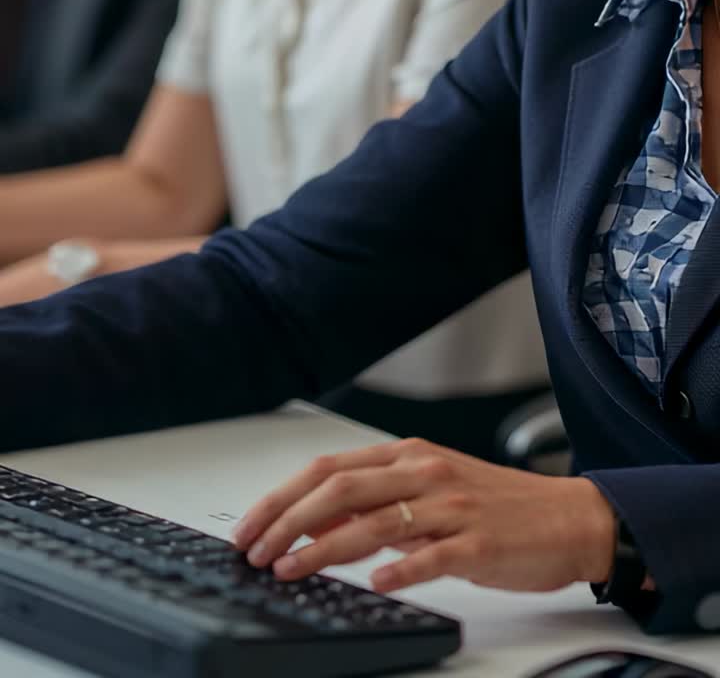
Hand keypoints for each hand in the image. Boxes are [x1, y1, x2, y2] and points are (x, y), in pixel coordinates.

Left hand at [232, 437, 616, 594]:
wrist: (571, 518)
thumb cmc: (498, 506)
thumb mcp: (432, 489)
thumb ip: (379, 500)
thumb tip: (315, 522)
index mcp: (409, 456)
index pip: (330, 468)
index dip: (283, 496)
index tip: (250, 525)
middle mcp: (425, 473)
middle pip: (340, 489)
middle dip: (288, 520)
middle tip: (256, 550)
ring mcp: (451, 506)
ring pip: (375, 521)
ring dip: (323, 548)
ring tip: (289, 570)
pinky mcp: (478, 541)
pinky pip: (432, 554)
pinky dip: (400, 568)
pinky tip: (376, 583)